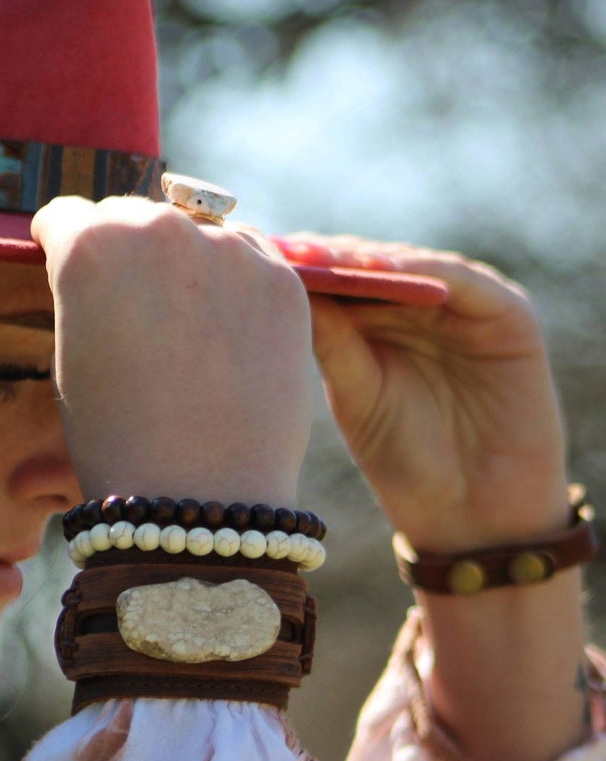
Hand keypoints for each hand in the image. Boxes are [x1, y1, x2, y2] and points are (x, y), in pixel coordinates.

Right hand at [31, 196, 313, 504]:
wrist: (198, 496)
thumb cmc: (116, 437)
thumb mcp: (72, 355)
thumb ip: (86, 293)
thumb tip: (110, 272)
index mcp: (91, 244)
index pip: (67, 216)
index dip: (60, 247)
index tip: (67, 269)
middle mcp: (160, 228)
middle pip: (133, 215)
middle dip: (125, 251)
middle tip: (130, 308)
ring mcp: (229, 249)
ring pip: (197, 230)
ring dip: (184, 262)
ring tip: (184, 329)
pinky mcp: (283, 278)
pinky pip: (249, 258)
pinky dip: (233, 282)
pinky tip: (223, 336)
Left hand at [281, 235, 571, 550]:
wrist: (471, 512)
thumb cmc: (404, 459)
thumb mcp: (356, 392)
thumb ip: (330, 340)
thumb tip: (282, 286)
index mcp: (373, 324)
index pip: (333, 281)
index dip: (297, 268)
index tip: (253, 259)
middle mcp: (417, 308)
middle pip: (367, 264)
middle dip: (326, 256)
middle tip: (285, 248)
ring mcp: (463, 307)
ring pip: (411, 265)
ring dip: (370, 258)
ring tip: (328, 257)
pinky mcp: (508, 315)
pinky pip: (464, 282)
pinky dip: (427, 272)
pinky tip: (386, 270)